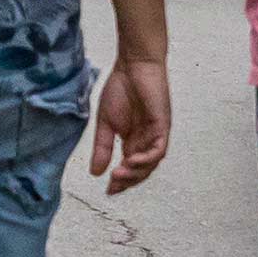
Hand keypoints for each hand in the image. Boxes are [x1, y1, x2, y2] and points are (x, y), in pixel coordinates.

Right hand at [89, 60, 172, 193]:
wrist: (133, 65)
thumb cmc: (121, 88)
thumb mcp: (105, 123)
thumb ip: (102, 147)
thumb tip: (95, 172)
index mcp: (134, 141)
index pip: (131, 168)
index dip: (121, 181)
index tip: (108, 190)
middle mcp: (147, 141)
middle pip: (142, 171)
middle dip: (128, 181)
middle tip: (113, 185)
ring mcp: (156, 134)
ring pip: (151, 164)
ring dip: (136, 172)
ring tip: (119, 174)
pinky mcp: (162, 126)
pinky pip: (158, 150)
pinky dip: (146, 159)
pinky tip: (131, 160)